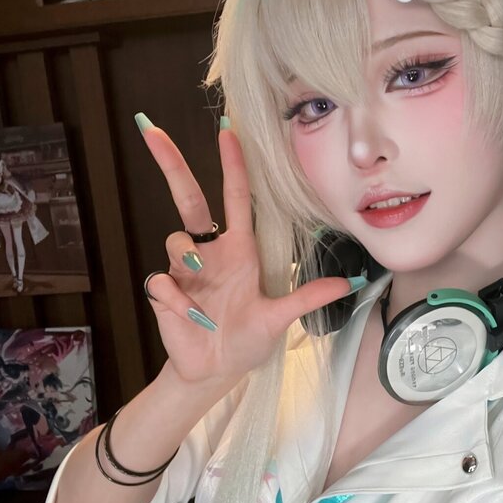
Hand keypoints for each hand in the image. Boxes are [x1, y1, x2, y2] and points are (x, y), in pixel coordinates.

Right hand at [136, 115, 356, 389]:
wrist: (214, 372)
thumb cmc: (246, 340)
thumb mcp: (278, 318)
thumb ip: (307, 298)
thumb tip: (350, 282)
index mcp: (239, 251)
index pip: (236, 198)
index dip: (233, 165)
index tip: (229, 131)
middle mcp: (210, 253)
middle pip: (188, 199)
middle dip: (171, 164)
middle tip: (153, 131)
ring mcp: (185, 270)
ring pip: (176, 239)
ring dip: (188, 258)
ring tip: (205, 298)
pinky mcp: (165, 291)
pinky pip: (162, 280)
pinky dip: (176, 298)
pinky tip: (191, 315)